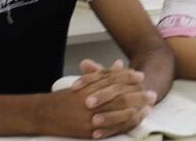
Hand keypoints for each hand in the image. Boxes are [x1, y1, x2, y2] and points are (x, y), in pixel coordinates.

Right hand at [38, 68, 153, 137]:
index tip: (141, 76)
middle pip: (119, 96)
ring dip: (135, 110)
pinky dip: (124, 123)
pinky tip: (135, 121)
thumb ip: (102, 74)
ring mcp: (89, 116)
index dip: (128, 77)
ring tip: (148, 107)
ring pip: (117, 112)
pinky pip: (111, 127)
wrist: (43, 114)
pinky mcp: (88, 130)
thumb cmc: (65, 97)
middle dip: (137, 95)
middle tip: (152, 93)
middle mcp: (90, 100)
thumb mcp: (83, 83)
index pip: (113, 79)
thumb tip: (120, 64)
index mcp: (89, 86)